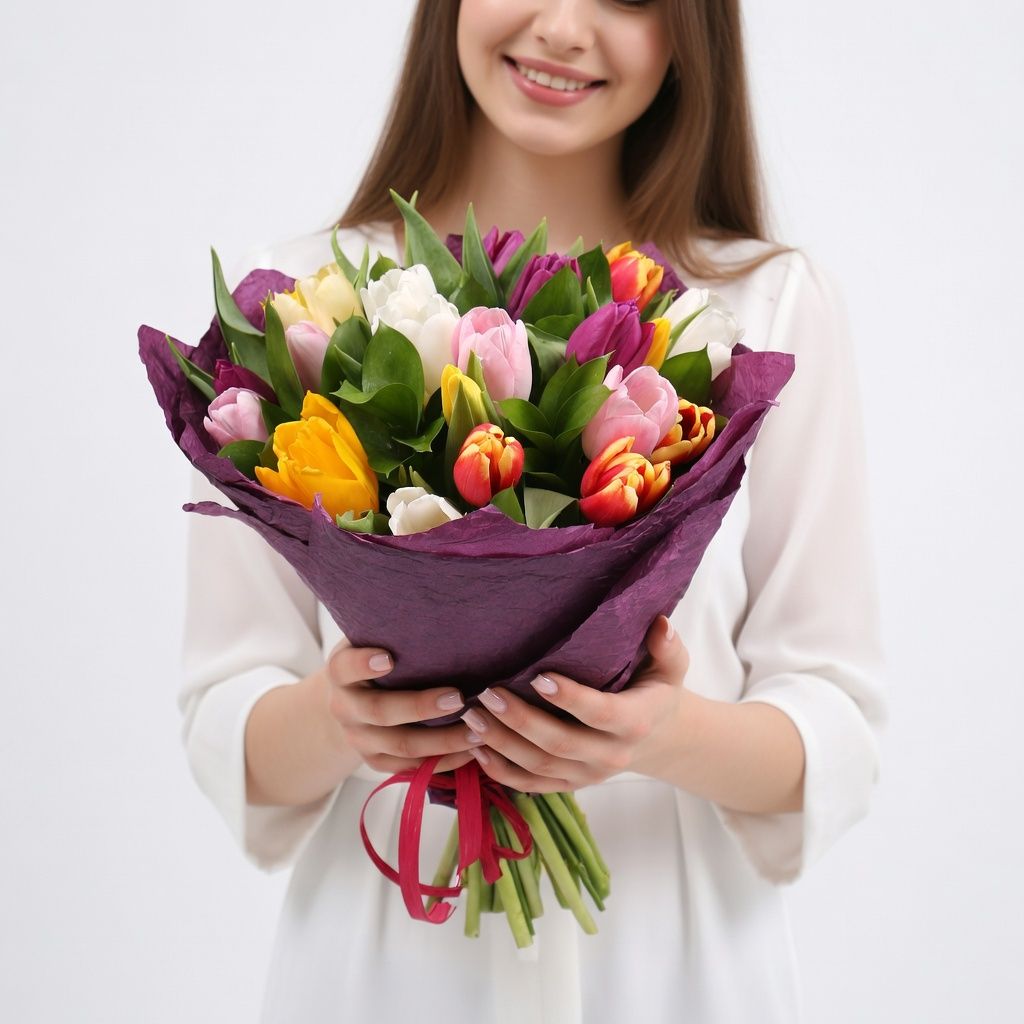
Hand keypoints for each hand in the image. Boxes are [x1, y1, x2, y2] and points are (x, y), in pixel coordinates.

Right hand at [324, 639, 477, 774]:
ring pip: (401, 746)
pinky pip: (412, 768)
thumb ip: (392, 631)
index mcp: (340, 672)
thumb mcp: (371, 639)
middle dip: (420, 707)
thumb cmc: (374, 657)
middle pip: (380, 712)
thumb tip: (443, 607)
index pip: (345, 667)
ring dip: (442, 741)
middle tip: (458, 698)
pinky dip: (444, 762)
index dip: (362, 664)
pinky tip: (473, 751)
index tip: (388, 658)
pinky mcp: (376, 761)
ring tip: (478, 730)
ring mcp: (359, 739)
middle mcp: (345, 708)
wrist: (349, 702)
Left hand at [460, 615, 691, 791]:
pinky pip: (531, 785)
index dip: (570, 698)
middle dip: (520, 720)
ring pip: (539, 766)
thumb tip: (660, 624)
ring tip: (472, 717)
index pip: (600, 713)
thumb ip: (667, 648)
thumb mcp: (671, 668)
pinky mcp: (570, 785)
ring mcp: (588, 775)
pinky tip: (476, 749)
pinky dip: (501, 772)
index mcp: (635, 722)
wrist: (660, 738)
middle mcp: (611, 755)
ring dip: (502, 744)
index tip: (538, 676)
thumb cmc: (656, 691)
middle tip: (487, 694)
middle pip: (560, 743)